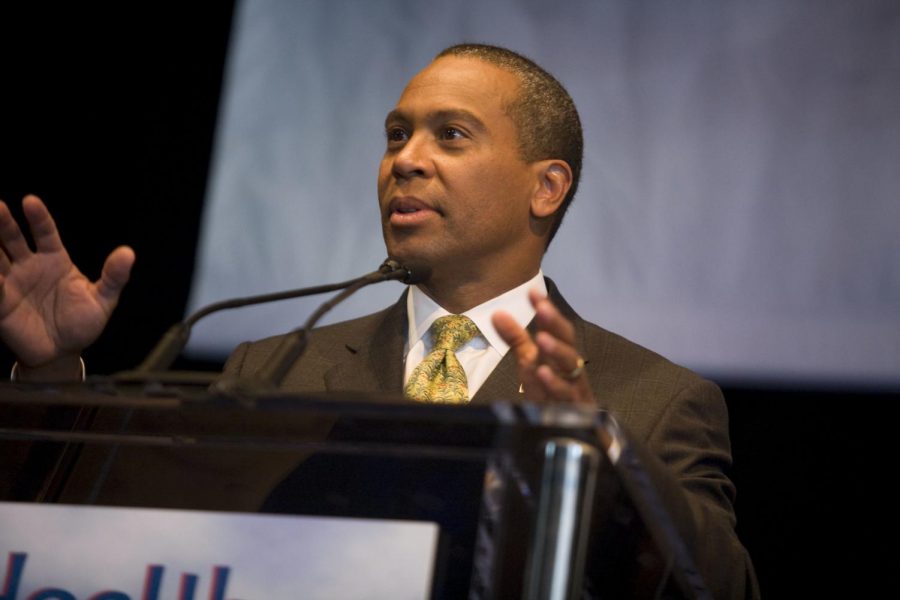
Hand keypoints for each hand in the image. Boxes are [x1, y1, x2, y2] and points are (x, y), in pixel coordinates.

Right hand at [0, 195, 133, 376]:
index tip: (31, 201)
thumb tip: (128, 253)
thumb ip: (113, 277)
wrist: (64, 352)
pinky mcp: (0, 304)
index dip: (38, 217)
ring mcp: (12, 283)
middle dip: (4, 222)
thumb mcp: (103, 300)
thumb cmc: (82, 322)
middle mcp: (29, 266)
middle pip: (13, 239)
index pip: (44, 233)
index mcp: (54, 260)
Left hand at [492, 289, 594, 405]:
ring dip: (556, 350)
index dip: (547, 310)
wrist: (569, 428)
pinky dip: (554, 383)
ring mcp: (573, 385)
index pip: (556, 327)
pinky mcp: (572, 406)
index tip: (533, 292)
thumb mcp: (530, 363)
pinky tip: (543, 373)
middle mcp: (570, 365)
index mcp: (561, 352)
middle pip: (568, 341)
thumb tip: (497, 313)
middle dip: (555, 324)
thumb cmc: (550, 391)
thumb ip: (516, 339)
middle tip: (542, 308)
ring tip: (542, 338)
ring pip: (570, 365)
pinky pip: (566, 393)